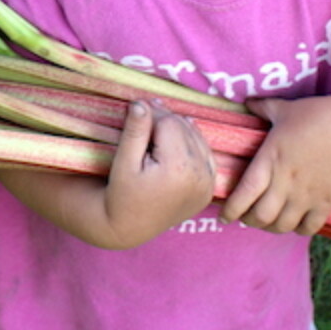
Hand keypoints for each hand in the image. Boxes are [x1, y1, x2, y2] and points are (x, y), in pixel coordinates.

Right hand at [101, 100, 216, 247]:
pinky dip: (190, 144)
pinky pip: (204, 153)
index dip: (150, 114)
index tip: (134, 110)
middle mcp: (199, 176)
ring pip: (196, 136)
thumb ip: (135, 131)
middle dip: (164, 121)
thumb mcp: (123, 162)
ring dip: (177, 130)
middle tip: (143, 116)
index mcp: (178, 169)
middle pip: (184, 128)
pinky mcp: (209, 189)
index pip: (169, 123)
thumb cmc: (121, 194)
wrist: (129, 226)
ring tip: (155, 132)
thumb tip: (141, 103)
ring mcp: (208, 184)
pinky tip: (173, 145)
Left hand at [218, 95, 330, 235]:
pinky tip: (293, 221)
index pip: (244, 194)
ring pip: (282, 226)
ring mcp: (307, 196)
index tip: (223, 214)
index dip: (230, 209)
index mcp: (271, 160)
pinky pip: (309, 228)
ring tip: (267, 221)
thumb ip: (263, 108)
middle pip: (260, 217)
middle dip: (248, 220)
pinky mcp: (327, 202)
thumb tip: (247, 101)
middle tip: (244, 216)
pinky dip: (298, 229)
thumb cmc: (321, 115)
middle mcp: (286, 183)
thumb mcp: (287, 109)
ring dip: (270, 228)